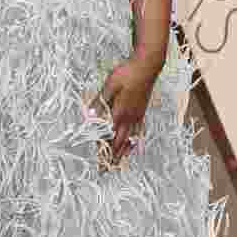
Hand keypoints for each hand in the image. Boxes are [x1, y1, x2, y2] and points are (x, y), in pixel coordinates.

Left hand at [87, 54, 162, 169]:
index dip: (102, 149)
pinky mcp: (142, 111)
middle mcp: (129, 118)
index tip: (98, 161)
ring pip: (129, 139)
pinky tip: (132, 145)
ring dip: (122, 152)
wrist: (147, 66)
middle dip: (111, 157)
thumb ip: (100, 102)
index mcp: (119, 112)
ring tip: (118, 164)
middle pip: (118, 142)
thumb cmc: (127, 73)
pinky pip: (137, 131)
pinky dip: (133, 141)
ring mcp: (137, 116)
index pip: (108, 136)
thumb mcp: (109, 85)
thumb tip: (89, 116)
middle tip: (106, 170)